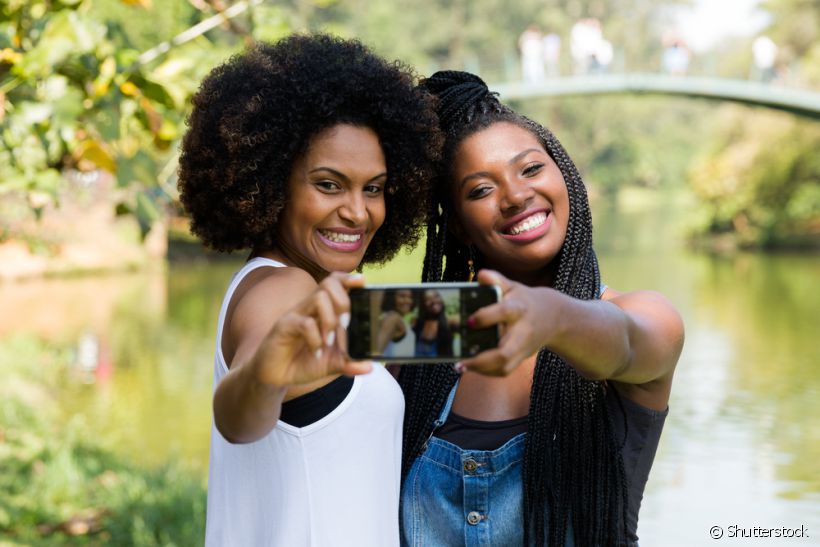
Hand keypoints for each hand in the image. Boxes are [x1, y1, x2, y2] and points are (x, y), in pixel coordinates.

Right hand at [253, 272, 371, 386]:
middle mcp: (309, 308)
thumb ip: (349, 363)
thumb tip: (369, 366)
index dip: (348, 278)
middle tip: (346, 324)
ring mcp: (296, 314)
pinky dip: (315, 339)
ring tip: (330, 342)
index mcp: (322, 311)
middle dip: (344, 301)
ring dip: (330, 320)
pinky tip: (316, 353)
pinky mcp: (284, 326)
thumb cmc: (302, 362)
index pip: (335, 283)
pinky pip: (304, 323)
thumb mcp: (330, 364)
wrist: (275, 376)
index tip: (363, 282)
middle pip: (329, 283)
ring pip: (318, 297)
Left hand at [459, 269, 553, 376]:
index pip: (504, 313)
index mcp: (519, 309)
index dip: (486, 317)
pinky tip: (471, 367)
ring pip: (504, 366)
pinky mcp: (522, 358)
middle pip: (505, 352)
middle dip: (482, 359)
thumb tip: (481, 275)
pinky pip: (504, 371)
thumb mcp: (513, 287)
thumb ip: (497, 280)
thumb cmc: (524, 300)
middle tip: (461, 359)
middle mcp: (522, 332)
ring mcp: (523, 348)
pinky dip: (487, 372)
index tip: (469, 321)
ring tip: (460, 365)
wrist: (554, 316)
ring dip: (481, 369)